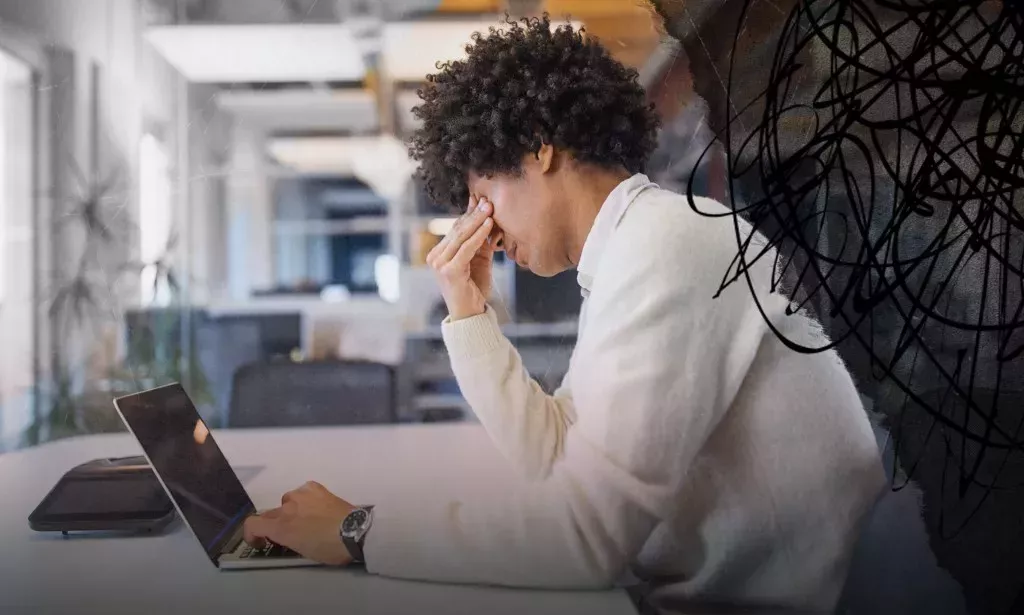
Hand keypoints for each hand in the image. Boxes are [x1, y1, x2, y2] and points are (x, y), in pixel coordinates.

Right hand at [243, 481, 354, 565]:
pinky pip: (303, 491)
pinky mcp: (315, 487)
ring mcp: (300, 495)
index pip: (252, 524)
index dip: (251, 534)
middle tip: (289, 532)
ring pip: (286, 501)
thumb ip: (288, 540)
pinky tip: (315, 504)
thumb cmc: (329, 549)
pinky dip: (305, 498)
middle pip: (269, 513)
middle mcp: (286, 508)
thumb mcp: (302, 551)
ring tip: (306, 517)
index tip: (261, 541)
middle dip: (274, 524)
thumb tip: (286, 535)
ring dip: (291, 509)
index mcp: (281, 528)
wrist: (355, 532)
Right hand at [427, 194, 497, 320]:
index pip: (455, 229)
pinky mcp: (449, 271)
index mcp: (438, 254)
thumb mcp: (478, 260)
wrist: (471, 314)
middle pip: (457, 230)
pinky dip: (479, 235)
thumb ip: (480, 241)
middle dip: (473, 214)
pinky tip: (489, 224)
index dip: (468, 214)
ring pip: (461, 236)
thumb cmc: (474, 288)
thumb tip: (488, 217)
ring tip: (490, 208)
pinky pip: (467, 248)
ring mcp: (440, 264)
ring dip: (477, 220)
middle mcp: (435, 258)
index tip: (480, 200)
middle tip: (487, 200)